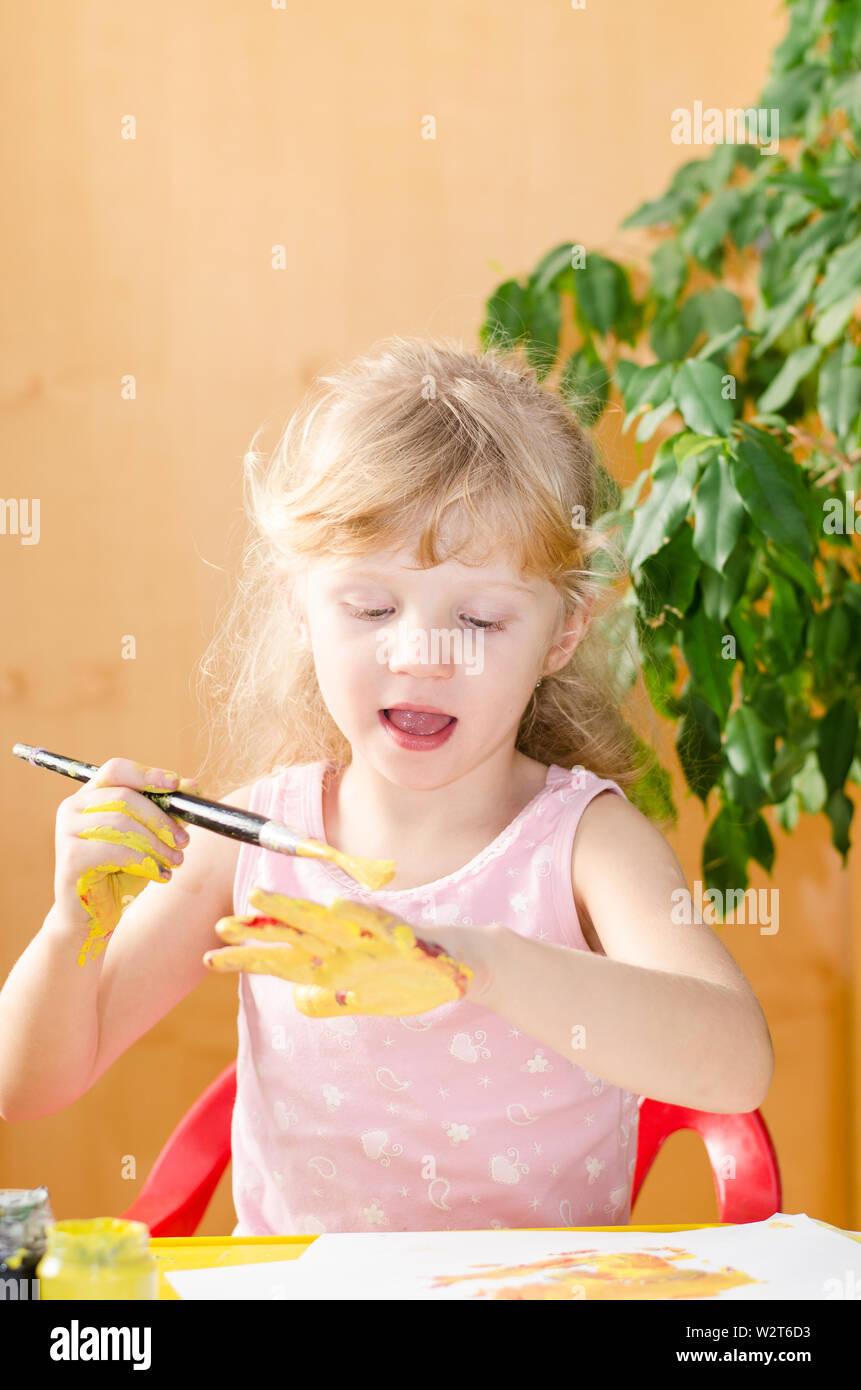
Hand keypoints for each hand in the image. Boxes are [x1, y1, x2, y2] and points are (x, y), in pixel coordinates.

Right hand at [53, 756, 205, 965]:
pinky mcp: (70, 857)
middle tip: (185, 840)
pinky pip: (115, 850)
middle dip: (161, 819)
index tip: (177, 784)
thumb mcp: (148, 839)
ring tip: (175, 861)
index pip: (116, 770)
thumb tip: (194, 787)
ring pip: (122, 824)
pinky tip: (160, 874)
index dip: (147, 774)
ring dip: (156, 844)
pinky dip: (145, 861)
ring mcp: (67, 831)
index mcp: (89, 796)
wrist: (93, 916)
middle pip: (124, 797)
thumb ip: (166, 813)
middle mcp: (72, 808)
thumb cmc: (120, 873)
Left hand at [202, 886, 479, 1016]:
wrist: (461, 967)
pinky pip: (378, 922)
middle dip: (257, 930)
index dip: (247, 958)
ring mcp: (372, 937)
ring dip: (293, 909)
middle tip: (219, 926)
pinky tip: (335, 907)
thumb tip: (297, 1000)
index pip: (283, 959)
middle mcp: (346, 944)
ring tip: (260, 898)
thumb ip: (330, 1000)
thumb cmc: (411, 980)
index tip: (209, 958)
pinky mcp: (401, 934)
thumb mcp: (364, 1000)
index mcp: (335, 961)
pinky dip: (357, 914)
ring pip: (325, 921)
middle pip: (294, 935)